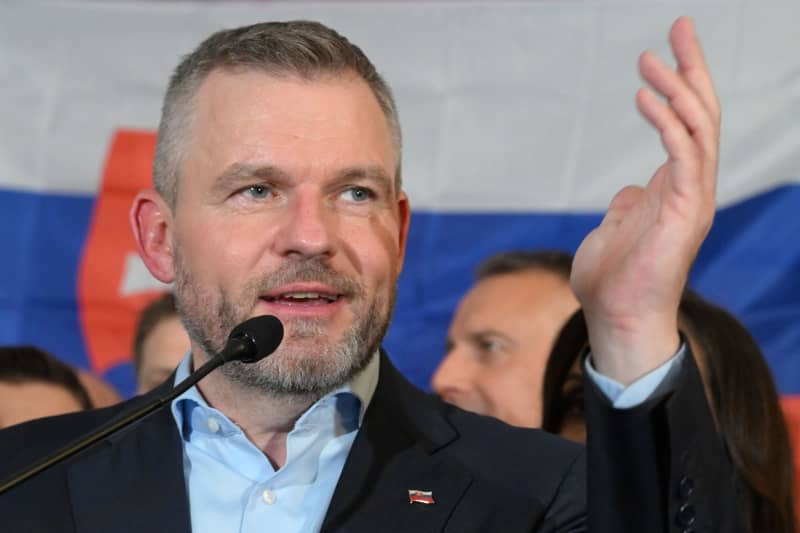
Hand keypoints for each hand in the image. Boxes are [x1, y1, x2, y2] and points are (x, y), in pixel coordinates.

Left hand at [571, 17, 719, 384]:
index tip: (670, 46)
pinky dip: (668, 123)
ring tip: (651, 59)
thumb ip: (629, 206)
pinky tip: (645, 98)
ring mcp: (693, 199)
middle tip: (680, 25)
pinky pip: (683, 155)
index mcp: (675, 187)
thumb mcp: (616, 229)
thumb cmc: (612, 280)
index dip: (682, 83)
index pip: (688, 123)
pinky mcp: (686, 211)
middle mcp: (691, 187)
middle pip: (703, 114)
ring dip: (679, 89)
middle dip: (693, 68)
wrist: (616, 318)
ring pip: (699, 129)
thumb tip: (631, 190)